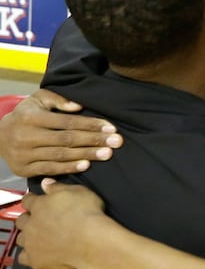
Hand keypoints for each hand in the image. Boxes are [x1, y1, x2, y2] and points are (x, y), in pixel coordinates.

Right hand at [0, 89, 122, 176]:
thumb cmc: (26, 114)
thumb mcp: (38, 99)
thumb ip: (58, 100)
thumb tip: (79, 106)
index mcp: (31, 117)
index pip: (67, 122)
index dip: (90, 125)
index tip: (111, 128)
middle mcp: (26, 136)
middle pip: (67, 139)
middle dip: (94, 141)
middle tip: (116, 142)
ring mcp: (24, 154)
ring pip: (61, 155)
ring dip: (86, 155)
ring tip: (107, 154)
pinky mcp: (23, 169)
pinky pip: (50, 169)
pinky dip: (69, 168)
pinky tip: (86, 165)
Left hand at [16, 180, 106, 268]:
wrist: (91, 240)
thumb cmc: (87, 213)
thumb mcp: (78, 192)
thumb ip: (58, 187)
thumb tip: (45, 183)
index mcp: (39, 205)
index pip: (27, 200)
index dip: (32, 200)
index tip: (36, 201)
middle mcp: (31, 224)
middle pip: (21, 221)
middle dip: (28, 219)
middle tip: (39, 220)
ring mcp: (31, 243)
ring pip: (20, 239)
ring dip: (28, 237)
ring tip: (38, 237)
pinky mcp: (35, 260)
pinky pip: (24, 258)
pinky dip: (29, 255)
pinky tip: (38, 253)